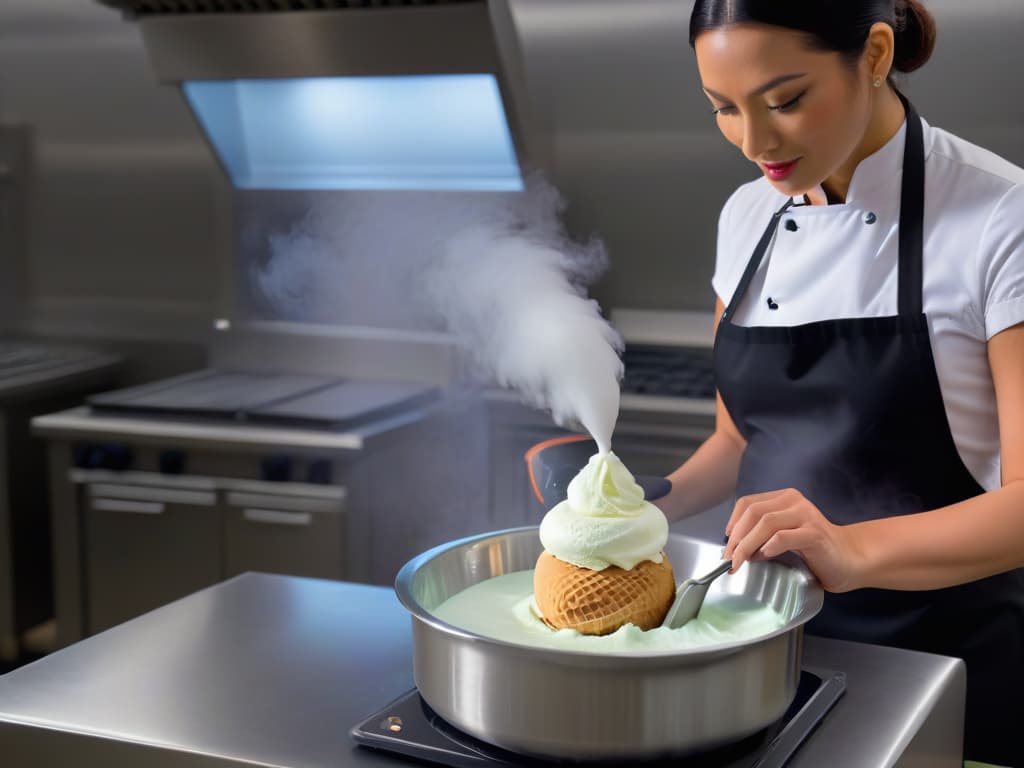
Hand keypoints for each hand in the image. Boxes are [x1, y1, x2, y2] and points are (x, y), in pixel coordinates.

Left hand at [723, 488, 864, 591]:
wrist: (848, 559)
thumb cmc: (812, 549)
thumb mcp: (783, 534)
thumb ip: (762, 533)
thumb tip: (733, 547)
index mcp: (784, 498)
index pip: (748, 503)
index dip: (732, 522)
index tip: (726, 543)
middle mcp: (794, 502)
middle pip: (754, 513)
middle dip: (736, 537)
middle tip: (729, 559)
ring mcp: (806, 516)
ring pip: (766, 523)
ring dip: (747, 544)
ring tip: (741, 562)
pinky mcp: (815, 534)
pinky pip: (784, 537)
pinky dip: (769, 546)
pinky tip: (763, 556)